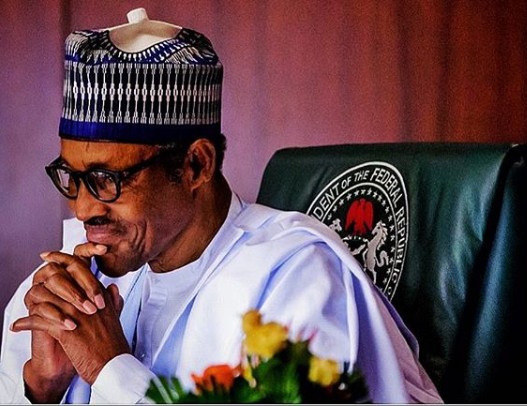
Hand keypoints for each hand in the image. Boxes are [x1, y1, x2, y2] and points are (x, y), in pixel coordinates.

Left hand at [11, 243, 124, 401]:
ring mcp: (77, 315)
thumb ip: (113, 301)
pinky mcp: (67, 331)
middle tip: (34, 274)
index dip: (63, 260)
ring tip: (25, 307)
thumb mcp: (116, 317)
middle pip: (61, 277)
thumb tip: (112, 288)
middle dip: (44, 275)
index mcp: (99, 297)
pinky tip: (19, 326)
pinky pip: (41, 321)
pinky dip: (26, 323)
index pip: (80, 269)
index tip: (50, 257)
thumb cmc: (113, 344)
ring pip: (48, 297)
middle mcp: (87, 302)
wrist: (114, 365)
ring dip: (32, 303)